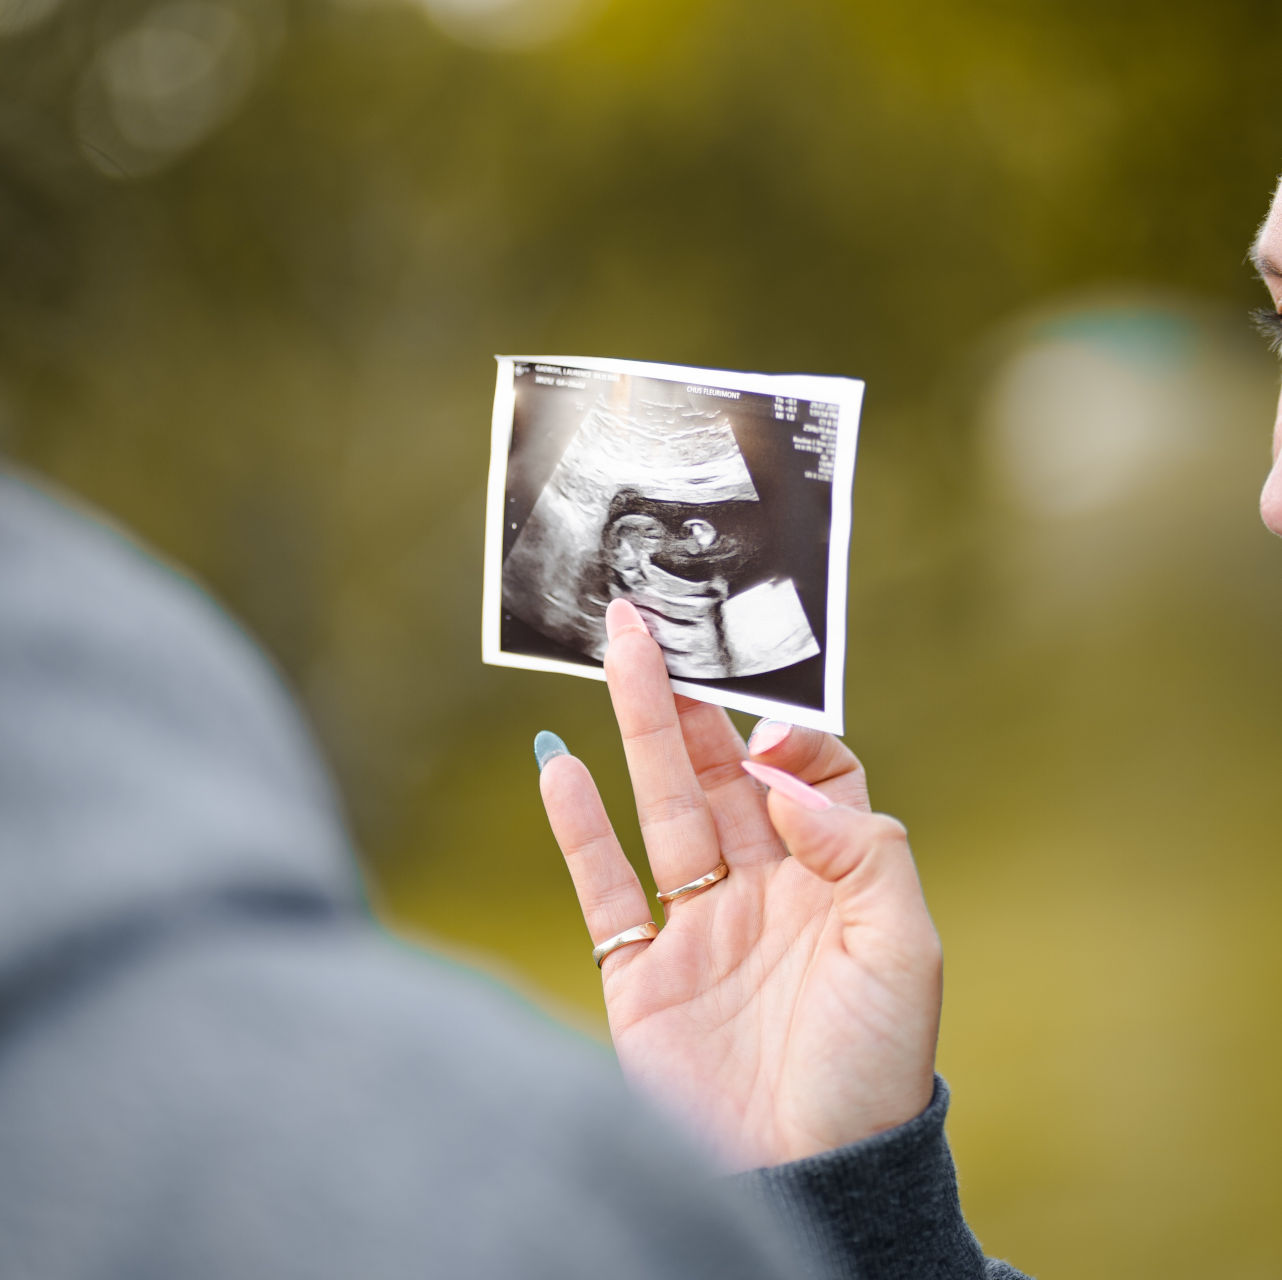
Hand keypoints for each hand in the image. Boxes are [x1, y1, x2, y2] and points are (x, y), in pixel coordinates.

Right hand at [537, 598, 941, 1169]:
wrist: (804, 1176)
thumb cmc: (870, 1067)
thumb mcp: (905, 946)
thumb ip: (859, 844)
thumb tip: (781, 777)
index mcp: (830, 880)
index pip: (810, 776)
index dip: (793, 738)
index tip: (772, 735)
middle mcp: (762, 890)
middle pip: (720, 773)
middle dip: (692, 700)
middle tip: (655, 626)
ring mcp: (696, 928)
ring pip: (661, 808)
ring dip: (638, 733)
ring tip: (616, 658)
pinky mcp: (641, 973)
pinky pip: (605, 885)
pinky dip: (578, 828)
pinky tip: (559, 766)